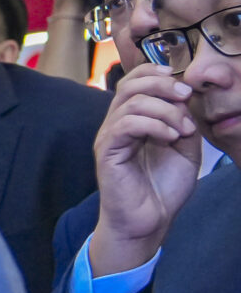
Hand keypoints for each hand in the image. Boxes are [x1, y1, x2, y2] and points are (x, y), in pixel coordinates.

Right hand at [88, 64, 202, 275]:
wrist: (150, 220)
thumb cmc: (163, 187)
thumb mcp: (185, 147)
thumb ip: (183, 121)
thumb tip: (183, 100)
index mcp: (133, 119)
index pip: (134, 81)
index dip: (154, 72)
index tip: (182, 82)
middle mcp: (117, 124)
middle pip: (129, 85)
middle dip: (162, 84)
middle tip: (186, 96)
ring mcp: (110, 138)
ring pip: (131, 103)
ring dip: (165, 110)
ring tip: (183, 130)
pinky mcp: (107, 153)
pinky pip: (125, 125)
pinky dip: (153, 125)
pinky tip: (170, 138)